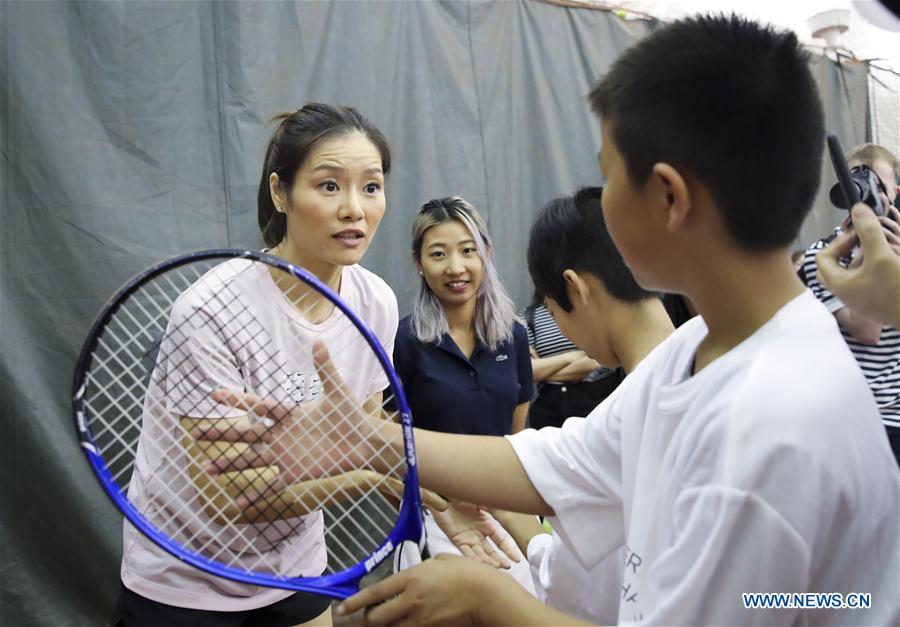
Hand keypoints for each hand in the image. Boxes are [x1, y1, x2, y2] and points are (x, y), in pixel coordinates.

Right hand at [191, 341, 400, 501]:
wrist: (363, 443)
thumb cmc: (349, 416)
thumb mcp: (336, 391)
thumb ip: (325, 368)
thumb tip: (318, 340)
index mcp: (289, 414)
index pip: (259, 406)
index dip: (237, 400)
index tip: (214, 394)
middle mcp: (282, 434)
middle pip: (247, 434)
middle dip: (223, 434)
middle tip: (198, 433)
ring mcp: (286, 455)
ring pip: (252, 459)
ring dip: (230, 464)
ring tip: (206, 468)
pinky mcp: (295, 472)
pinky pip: (272, 484)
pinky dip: (256, 494)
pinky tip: (238, 504)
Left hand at [338, 554, 503, 625]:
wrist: (486, 595)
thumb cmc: (466, 573)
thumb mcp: (438, 561)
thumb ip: (420, 568)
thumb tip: (410, 576)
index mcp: (411, 578)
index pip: (374, 593)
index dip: (355, 602)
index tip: (343, 607)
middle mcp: (410, 601)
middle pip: (376, 618)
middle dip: (367, 619)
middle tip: (366, 615)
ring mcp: (420, 620)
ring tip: (383, 621)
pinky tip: (402, 624)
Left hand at [431, 502, 520, 568]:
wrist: (443, 494)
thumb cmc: (462, 494)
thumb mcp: (480, 499)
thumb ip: (492, 505)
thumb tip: (505, 507)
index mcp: (487, 523)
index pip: (501, 539)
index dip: (509, 549)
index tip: (517, 558)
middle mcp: (479, 533)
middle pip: (491, 550)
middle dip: (499, 559)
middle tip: (507, 567)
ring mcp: (468, 538)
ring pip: (480, 554)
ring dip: (488, 561)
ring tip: (496, 567)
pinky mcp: (457, 540)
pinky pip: (465, 551)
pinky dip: (473, 558)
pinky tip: (480, 564)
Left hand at [817, 203, 899, 327]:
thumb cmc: (897, 289)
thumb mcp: (882, 256)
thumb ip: (868, 232)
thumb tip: (857, 208)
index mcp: (839, 284)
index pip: (822, 257)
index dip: (838, 241)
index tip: (859, 234)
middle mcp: (845, 292)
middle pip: (834, 265)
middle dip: (846, 248)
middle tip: (863, 239)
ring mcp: (860, 297)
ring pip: (851, 271)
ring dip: (861, 256)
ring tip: (879, 246)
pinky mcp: (875, 299)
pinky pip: (865, 278)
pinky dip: (872, 265)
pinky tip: (888, 258)